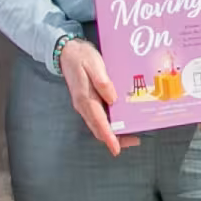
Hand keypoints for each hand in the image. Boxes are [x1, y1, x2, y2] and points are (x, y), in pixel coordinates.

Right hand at [56, 38, 125, 153]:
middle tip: (134, 140)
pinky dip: (110, 123)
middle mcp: (84, 105)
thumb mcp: (94, 65)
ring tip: (132, 133)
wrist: (67, 52)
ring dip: (113, 132)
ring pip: (99, 125)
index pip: (98, 122)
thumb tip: (113, 99)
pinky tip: (122, 120)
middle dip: (115, 138)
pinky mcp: (88, 101)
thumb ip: (103, 82)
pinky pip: (99, 117)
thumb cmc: (82, 57)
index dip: (109, 137)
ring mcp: (85, 105)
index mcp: (85, 98)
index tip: (117, 149)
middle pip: (99, 128)